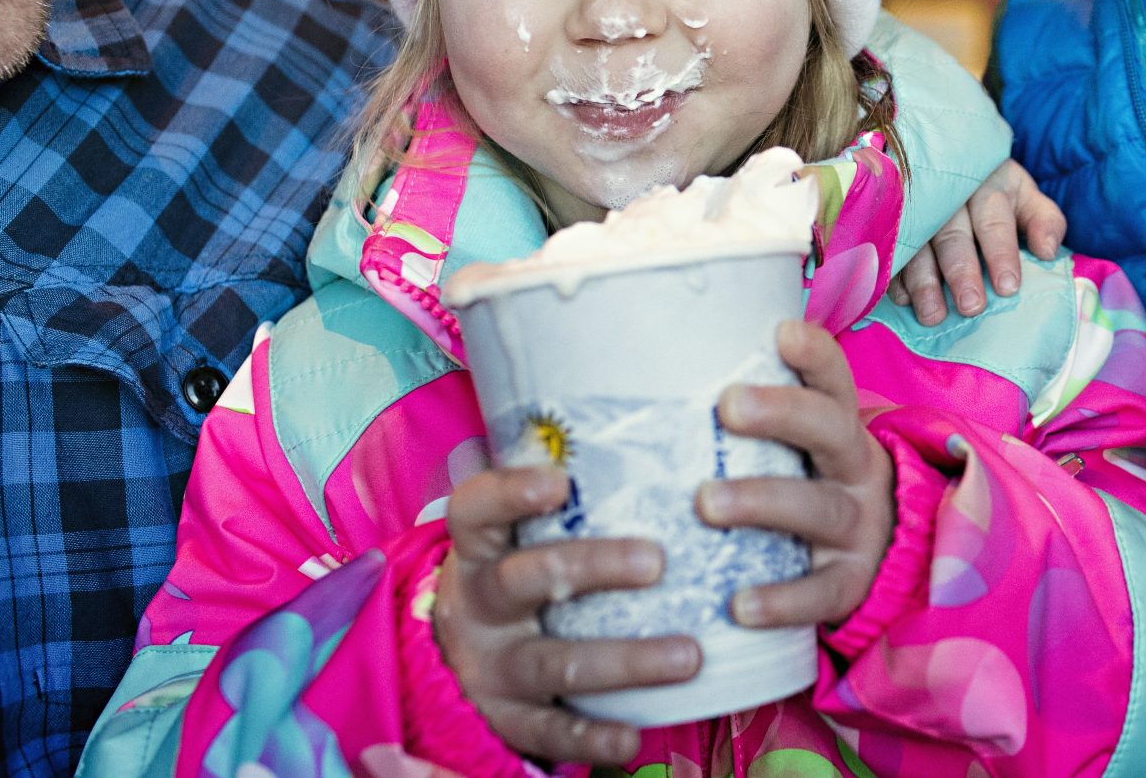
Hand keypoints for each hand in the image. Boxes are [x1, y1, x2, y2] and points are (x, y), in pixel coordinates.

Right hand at [435, 465, 700, 765]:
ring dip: (624, 660)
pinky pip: (548, 733)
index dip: (510, 492)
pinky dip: (591, 738)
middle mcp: (477, 605)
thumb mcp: (517, 532)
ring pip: (553, 663)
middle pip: (527, 580)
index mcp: (479, 548)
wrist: (455, 661)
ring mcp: (489, 666)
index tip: (558, 477)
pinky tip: (635, 735)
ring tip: (689, 655)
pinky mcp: (505, 719)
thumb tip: (633, 408)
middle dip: (593, 567)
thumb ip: (561, 487)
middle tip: (657, 560)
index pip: (476, 509)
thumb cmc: (515, 570)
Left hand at [699, 320, 895, 627]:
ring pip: (818, 509)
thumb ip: (747, 416)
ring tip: (707, 502)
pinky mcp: (847, 583)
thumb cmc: (803, 482)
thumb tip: (649, 369)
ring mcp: (856, 527)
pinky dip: (782, 599)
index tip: (782, 332)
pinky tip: (739, 605)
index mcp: (838, 427)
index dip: (814, 355)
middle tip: (728, 404)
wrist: (871, 552)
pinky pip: (819, 592)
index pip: (833, 380)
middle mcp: (854, 470)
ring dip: (762, 501)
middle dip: (782, 413)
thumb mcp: (795, 444)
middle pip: (830, 431)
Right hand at [888, 158, 1064, 323]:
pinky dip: (896, 276)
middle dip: (961, 271)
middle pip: (953, 235)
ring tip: (934, 315)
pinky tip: (903, 300)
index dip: (1001, 253)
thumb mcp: (1025, 197)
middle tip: (971, 306)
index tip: (1008, 287)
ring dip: (924, 281)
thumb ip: (1044, 220)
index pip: (995, 220)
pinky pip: (891, 249)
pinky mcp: (895, 223)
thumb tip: (1048, 250)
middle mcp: (949, 195)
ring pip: (919, 244)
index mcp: (988, 186)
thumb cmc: (996, 193)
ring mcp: (917, 208)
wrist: (951, 159)